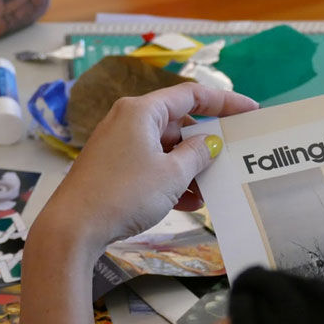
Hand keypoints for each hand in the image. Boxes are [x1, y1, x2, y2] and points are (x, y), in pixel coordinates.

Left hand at [36, 83, 257, 252]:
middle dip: (203, 147)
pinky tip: (189, 203)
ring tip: (211, 191)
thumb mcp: (171, 174)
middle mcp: (127, 122)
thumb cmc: (124, 194)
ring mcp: (117, 146)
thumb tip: (210, 143)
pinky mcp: (110, 169)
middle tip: (229, 162)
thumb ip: (197, 154)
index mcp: (141, 111)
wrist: (73, 228)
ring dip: (188, 170)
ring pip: (163, 151)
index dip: (224, 101)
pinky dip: (168, 181)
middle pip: (177, 125)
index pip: (191, 95)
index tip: (250, 111)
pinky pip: (148, 167)